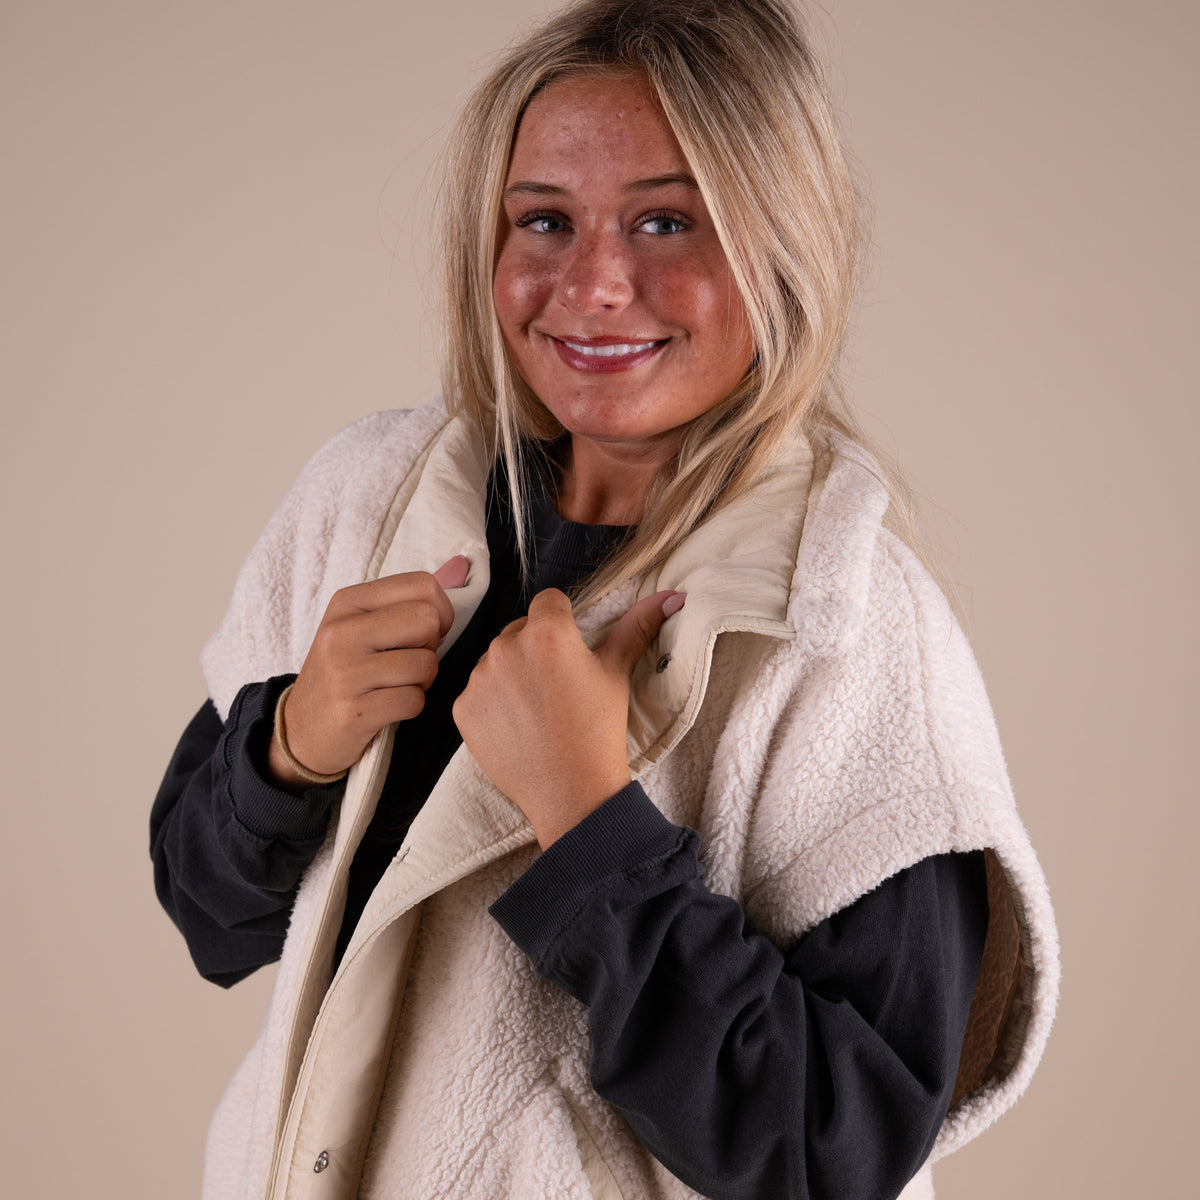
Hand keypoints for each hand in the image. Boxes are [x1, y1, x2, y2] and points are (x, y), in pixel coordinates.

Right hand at [269, 555, 470, 787]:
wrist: (302, 728)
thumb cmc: (345, 670)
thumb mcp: (365, 624)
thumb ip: (413, 596)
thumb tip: (462, 564)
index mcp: (348, 601)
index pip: (423, 585)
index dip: (440, 611)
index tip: (424, 632)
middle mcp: (341, 632)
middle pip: (428, 621)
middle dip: (431, 647)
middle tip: (409, 660)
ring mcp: (344, 672)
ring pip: (425, 664)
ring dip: (422, 681)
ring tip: (396, 684)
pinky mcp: (353, 710)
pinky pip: (414, 701)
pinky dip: (411, 706)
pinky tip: (389, 705)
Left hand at [453, 587, 684, 847]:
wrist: (572, 793)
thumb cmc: (599, 730)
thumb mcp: (618, 673)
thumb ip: (637, 626)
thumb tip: (672, 596)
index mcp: (547, 631)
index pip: (549, 601)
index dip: (563, 622)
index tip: (571, 651)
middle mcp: (506, 647)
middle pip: (520, 629)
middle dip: (536, 647)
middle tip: (558, 685)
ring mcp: (479, 678)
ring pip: (496, 659)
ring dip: (512, 673)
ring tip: (538, 708)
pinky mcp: (463, 707)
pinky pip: (477, 691)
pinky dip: (493, 703)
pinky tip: (517, 725)